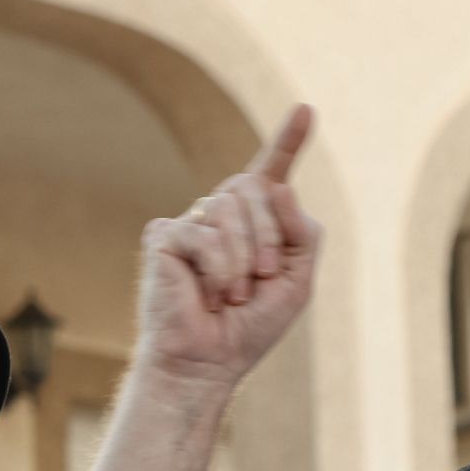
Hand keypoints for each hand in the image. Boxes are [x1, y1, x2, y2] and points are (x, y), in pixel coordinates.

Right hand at [136, 105, 322, 390]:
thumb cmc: (251, 326)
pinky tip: (211, 295)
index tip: (305, 109)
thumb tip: (279, 187)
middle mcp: (222, 214)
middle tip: (266, 277)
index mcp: (256, 222)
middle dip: (271, 234)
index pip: (271, 172)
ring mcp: (192, 221)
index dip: (288, 141)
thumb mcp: (298, 281)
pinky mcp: (164, 236)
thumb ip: (302, 234)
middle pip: (257, 186)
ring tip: (235, 295)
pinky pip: (205, 234)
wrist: (210, 361)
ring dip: (246, 258)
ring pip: (231, 208)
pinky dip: (220, 269)